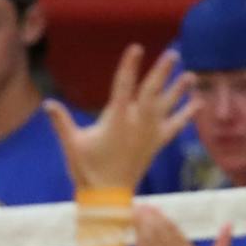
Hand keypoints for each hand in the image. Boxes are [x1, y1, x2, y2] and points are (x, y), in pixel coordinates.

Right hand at [46, 45, 198, 190]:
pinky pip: (175, 127)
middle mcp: (136, 123)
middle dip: (162, 72)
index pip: (123, 85)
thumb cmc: (87, 169)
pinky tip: (198, 104)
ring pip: (167, 107)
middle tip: (173, 54)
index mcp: (116, 119)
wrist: (108, 197)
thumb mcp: (72, 144)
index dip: (130, 66)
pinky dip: (186, 115)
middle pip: (151, 92)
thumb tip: (47, 103)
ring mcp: (149, 134)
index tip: (136, 48)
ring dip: (178, 90)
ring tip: (190, 76)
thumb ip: (61, 121)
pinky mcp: (156, 144)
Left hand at [133, 206, 231, 245]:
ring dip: (141, 229)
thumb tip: (230, 224)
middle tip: (140, 206)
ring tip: (135, 215)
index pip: (175, 234)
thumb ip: (223, 244)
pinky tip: (135, 235)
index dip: (162, 219)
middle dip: (149, 220)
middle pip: (161, 237)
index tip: (153, 207)